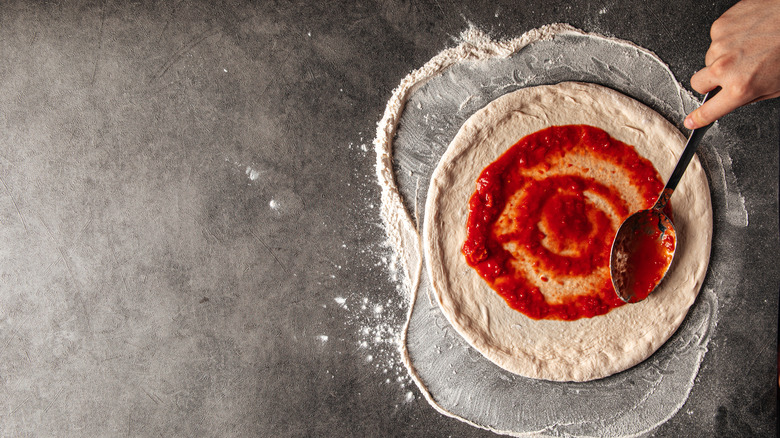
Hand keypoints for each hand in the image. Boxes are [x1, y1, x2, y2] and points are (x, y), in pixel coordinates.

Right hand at [685, 0, 779, 128]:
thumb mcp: (775, 86)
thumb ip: (748, 96)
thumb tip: (734, 99)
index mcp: (740, 88)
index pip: (709, 110)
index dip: (699, 118)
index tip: (692, 121)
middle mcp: (725, 68)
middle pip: (698, 83)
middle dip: (709, 83)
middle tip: (727, 75)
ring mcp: (720, 45)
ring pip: (710, 59)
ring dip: (723, 57)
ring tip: (749, 48)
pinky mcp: (720, 27)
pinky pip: (717, 38)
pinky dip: (729, 38)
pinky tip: (748, 34)